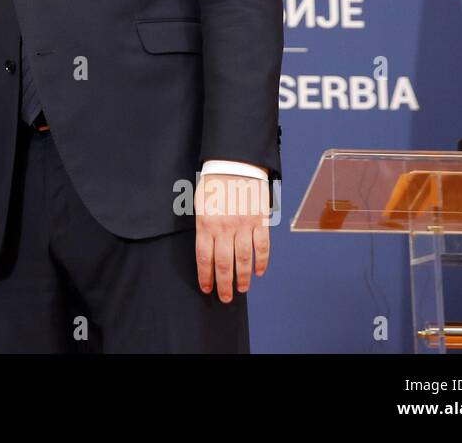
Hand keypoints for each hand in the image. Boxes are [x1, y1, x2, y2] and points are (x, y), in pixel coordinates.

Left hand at [194, 173, 270, 302]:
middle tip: (224, 298)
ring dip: (242, 278)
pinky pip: (262, 246)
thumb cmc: (214, 183)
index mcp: (206, 223)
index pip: (204, 257)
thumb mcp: (199, 202)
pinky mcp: (260, 221)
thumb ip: (201, 226)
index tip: (207, 288)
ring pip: (244, 260)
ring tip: (241, 289)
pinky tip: (258, 272)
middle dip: (224, 284)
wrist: (236, 164)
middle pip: (224, 264)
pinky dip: (261, 261)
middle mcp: (224, 227)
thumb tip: (204, 250)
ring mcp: (244, 225)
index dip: (205, 276)